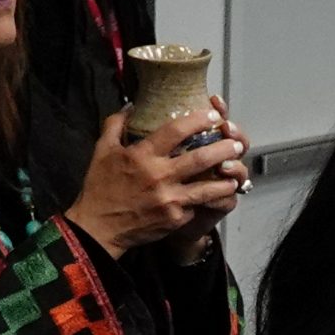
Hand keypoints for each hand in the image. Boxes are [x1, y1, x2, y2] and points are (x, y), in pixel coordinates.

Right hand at [65, 98, 240, 256]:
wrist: (98, 227)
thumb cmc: (100, 187)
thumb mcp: (102, 151)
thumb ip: (115, 125)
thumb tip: (130, 106)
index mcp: (142, 156)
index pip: (176, 131)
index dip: (198, 120)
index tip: (213, 115)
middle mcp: (159, 176)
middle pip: (201, 158)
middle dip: (223, 148)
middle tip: (235, 143)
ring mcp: (169, 199)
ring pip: (207, 187)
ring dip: (226, 179)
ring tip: (236, 173)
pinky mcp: (174, 218)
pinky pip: (195, 206)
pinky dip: (205, 200)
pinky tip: (215, 195)